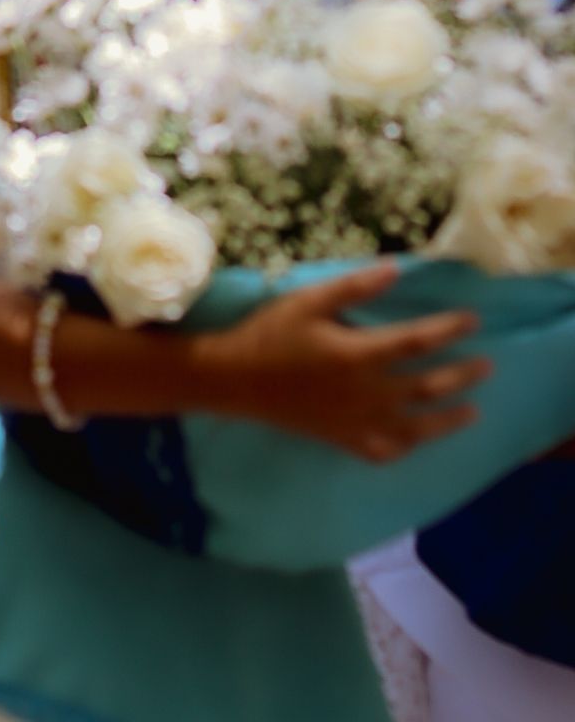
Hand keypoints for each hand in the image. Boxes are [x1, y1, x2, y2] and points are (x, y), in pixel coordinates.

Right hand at [206, 263, 490, 462]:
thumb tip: (395, 270)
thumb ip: (354, 287)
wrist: (234, 380)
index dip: (449, 329)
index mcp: (359, 355)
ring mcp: (357, 422)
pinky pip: (385, 450)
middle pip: (428, 386)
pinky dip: (407, 446)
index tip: (473, 320)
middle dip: (462, 375)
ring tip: (472, 412)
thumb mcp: (309, 300)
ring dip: (448, 419)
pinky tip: (417, 441)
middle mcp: (366, 394)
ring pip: (415, 426)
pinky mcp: (343, 439)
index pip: (418, 342)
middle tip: (487, 365)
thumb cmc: (270, 334)